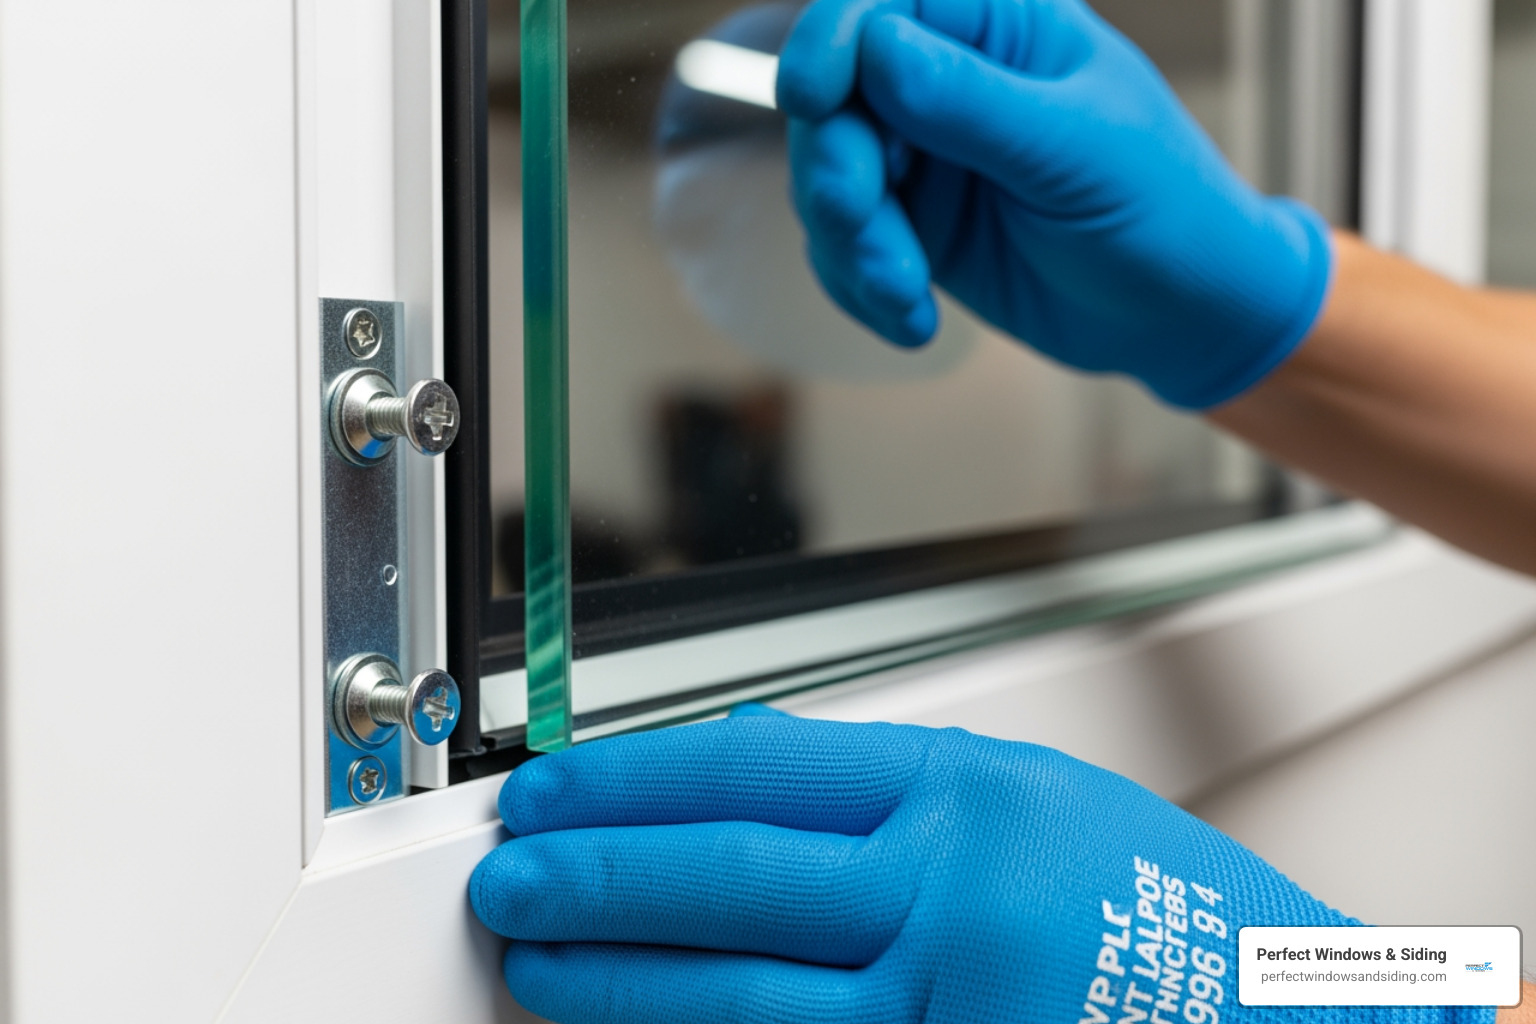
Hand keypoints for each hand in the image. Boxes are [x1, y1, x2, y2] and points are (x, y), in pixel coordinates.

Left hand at [471, 710, 1384, 1023]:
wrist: (1291, 1019)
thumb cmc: (1162, 908)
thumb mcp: (1027, 798)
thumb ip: (882, 781)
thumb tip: (737, 759)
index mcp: (965, 795)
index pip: (753, 766)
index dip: (632, 776)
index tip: (556, 785)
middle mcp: (949, 896)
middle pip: (727, 876)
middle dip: (595, 874)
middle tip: (511, 873)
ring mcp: (943, 1007)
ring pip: (737, 993)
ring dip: (616, 977)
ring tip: (535, 957)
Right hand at [775, 0, 1333, 408]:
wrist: (1183, 317)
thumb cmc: (1164, 211)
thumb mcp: (1077, 152)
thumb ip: (974, 101)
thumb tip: (874, 47)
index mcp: (999, 24)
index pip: (882, 5)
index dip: (829, 42)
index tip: (811, 100)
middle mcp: (947, 80)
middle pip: (834, 99)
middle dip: (838, 172)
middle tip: (868, 232)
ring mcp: (924, 156)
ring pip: (828, 179)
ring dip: (851, 245)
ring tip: (905, 293)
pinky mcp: (913, 226)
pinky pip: (844, 247)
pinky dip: (862, 286)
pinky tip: (913, 320)